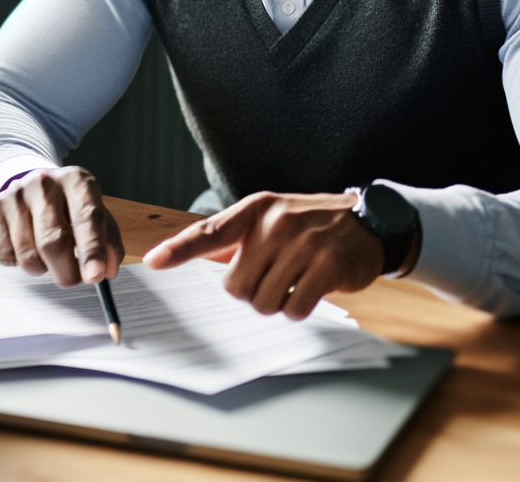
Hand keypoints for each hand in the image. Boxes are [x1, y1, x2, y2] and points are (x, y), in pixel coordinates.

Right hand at [0, 167, 125, 287]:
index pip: (88, 216)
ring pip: (28, 253)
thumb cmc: (65, 205)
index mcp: (76, 180)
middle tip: (71, 280)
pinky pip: (6, 255)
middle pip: (54, 239)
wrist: (24, 184)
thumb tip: (108, 270)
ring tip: (47, 258)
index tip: (95, 276)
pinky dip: (18, 263)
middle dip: (66, 270)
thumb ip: (107, 240)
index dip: (93, 249)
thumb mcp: (92, 213)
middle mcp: (44, 183)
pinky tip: (24, 249)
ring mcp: (15, 195)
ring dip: (41, 268)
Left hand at [143, 191, 382, 319]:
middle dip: (251, 293)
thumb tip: (184, 258)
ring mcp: (303, 244)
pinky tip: (311, 288)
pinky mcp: (328, 267)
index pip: (209, 231)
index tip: (153, 262)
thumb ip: (231, 238)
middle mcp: (276, 223)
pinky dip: (299, 308)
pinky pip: (295, 309)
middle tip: (273, 278)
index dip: (179, 250)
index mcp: (255, 210)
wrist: (366, 221)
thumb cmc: (307, 224)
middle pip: (237, 287)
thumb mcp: (269, 217)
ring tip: (294, 280)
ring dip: (277, 302)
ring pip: (265, 302)